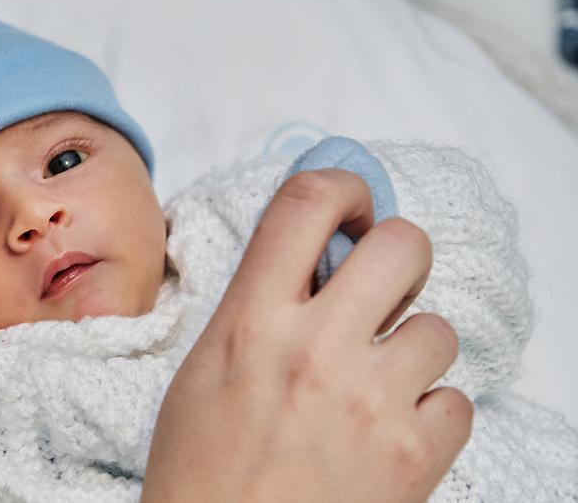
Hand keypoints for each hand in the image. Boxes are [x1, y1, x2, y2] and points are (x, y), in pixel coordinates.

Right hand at [141, 169, 470, 501]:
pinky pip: (457, 400)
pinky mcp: (413, 453)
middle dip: (400, 261)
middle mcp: (315, 350)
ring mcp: (370, 401)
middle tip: (380, 294)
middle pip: (404, 246)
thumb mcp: (203, 371)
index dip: (344, 186)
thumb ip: (256, 308)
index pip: (307, 202)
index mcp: (250, 323)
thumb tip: (315, 258)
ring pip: (439, 329)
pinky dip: (429, 415)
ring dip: (411, 353)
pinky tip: (387, 436)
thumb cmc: (201, 471)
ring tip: (371, 390)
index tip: (352, 209)